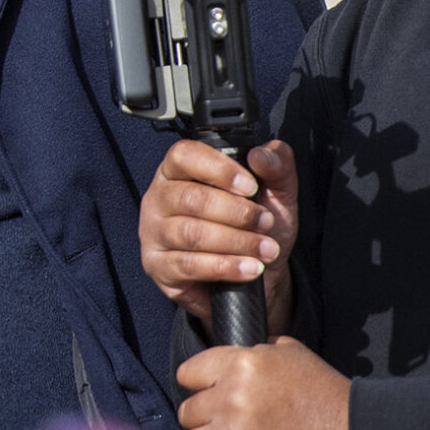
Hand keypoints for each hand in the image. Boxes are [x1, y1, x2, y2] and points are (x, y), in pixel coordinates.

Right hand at [140, 138, 298, 333]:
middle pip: (190, 198)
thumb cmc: (254, 227)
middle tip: (266, 222)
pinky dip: (225, 266)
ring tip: (266, 249)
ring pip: (190, 233)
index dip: (218, 169)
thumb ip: (275, 166)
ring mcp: (154, 233)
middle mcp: (159, 198)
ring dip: (236, 242)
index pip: (184, 156)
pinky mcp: (157, 266)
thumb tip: (261, 154)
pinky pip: (188, 265)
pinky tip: (249, 268)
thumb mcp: (274, 193)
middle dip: (236, 212)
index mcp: (179, 171)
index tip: (250, 186)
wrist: (256, 275)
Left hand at [177, 336, 353, 429]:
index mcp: (241, 367)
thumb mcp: (294, 355)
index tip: (208, 393)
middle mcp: (231, 401)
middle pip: (187, 410)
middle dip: (204, 417)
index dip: (199, 383)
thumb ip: (257, 351)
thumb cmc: (327, 396)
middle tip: (225, 423)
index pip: (188, 373)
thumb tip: (238, 354)